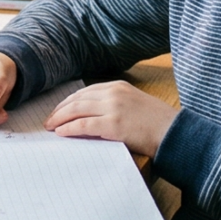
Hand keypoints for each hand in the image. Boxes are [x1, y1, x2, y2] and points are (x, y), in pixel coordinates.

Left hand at [45, 81, 180, 156]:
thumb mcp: (133, 104)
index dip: (68, 101)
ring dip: (60, 119)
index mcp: (118, 86)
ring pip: (77, 110)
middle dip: (60, 110)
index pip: (85, 92)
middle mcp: (113, 93)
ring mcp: (113, 108)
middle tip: (48, 120)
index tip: (58, 110)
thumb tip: (90, 116)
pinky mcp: (113, 125)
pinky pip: (84, 125)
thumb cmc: (155, 122)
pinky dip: (70, 128)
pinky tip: (61, 133)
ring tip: (50, 127)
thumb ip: (113, 105)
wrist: (173, 132)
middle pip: (77, 99)